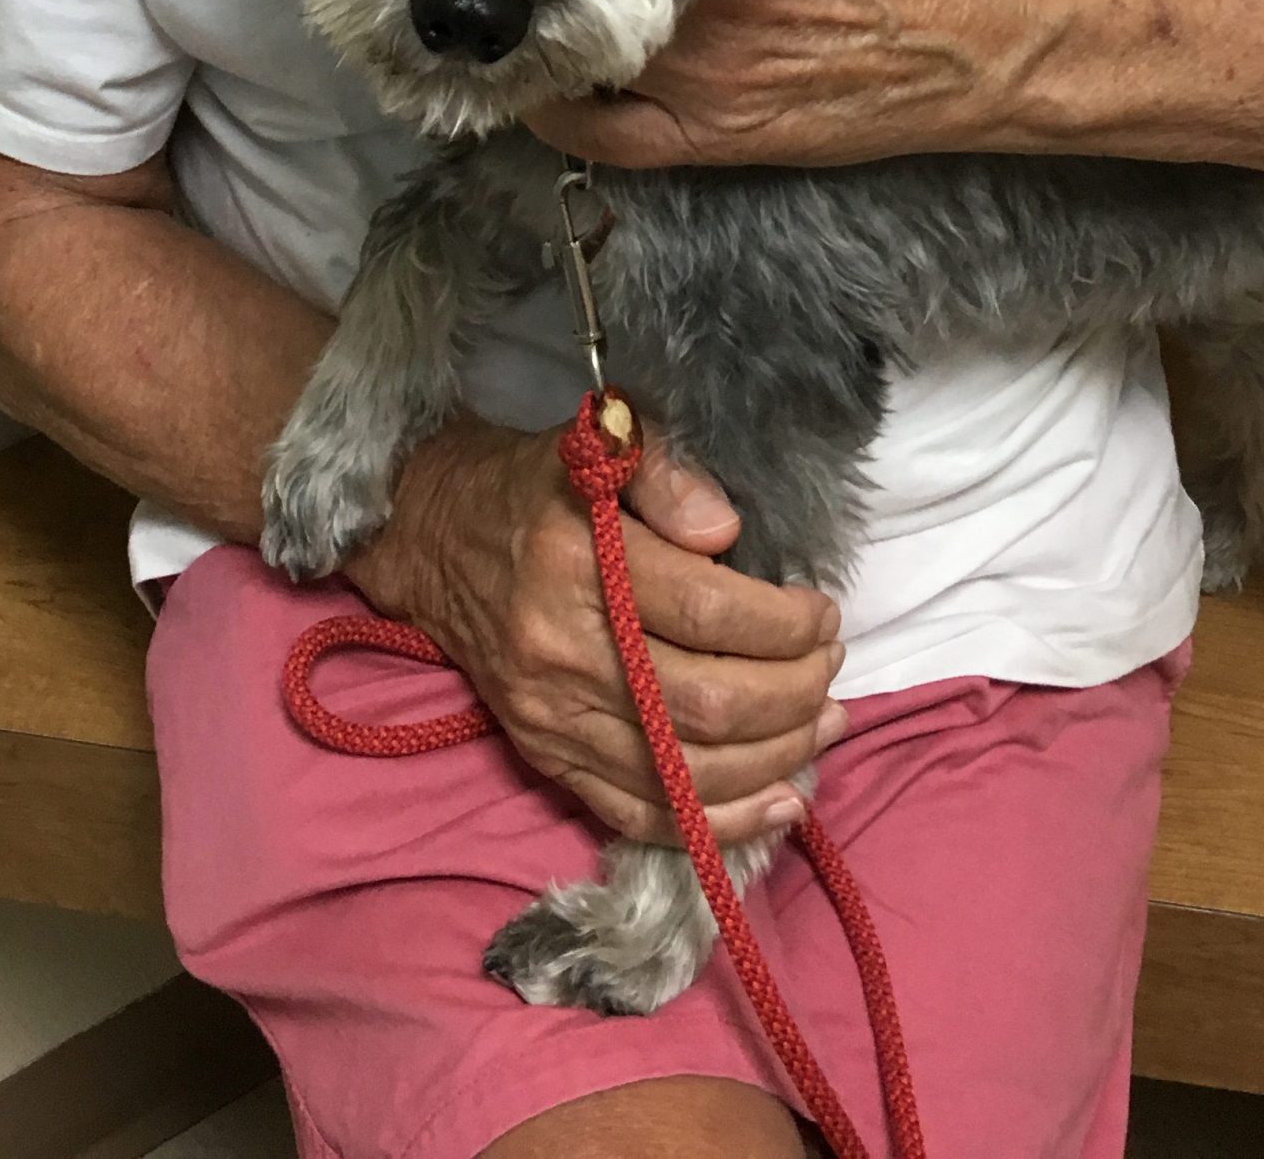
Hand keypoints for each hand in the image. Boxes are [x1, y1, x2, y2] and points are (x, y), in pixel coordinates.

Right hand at [345, 409, 848, 845]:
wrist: (432, 539)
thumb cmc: (532, 487)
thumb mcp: (597, 444)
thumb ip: (668, 473)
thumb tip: (727, 533)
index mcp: (574, 560)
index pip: (704, 611)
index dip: (783, 623)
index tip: (822, 612)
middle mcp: (559, 650)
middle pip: (704, 703)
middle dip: (793, 692)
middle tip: (831, 663)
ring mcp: (550, 717)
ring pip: (683, 769)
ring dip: (776, 756)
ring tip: (825, 721)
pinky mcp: (546, 759)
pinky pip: (642, 814)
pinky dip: (720, 820)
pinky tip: (780, 799)